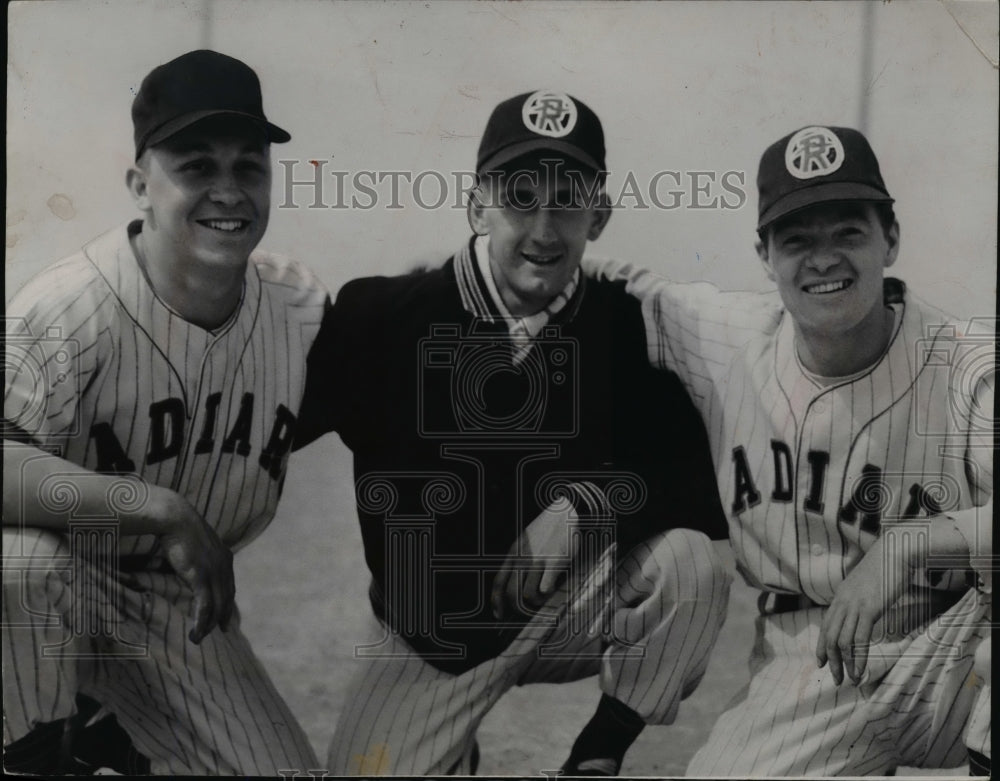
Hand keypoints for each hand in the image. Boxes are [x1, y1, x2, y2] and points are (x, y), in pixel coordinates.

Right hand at [153, 491, 234, 643]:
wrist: (175, 517)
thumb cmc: (178, 527)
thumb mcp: (194, 544)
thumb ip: (197, 556)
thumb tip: (190, 562)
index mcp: (224, 556)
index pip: (229, 585)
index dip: (228, 601)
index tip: (226, 614)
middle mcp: (224, 565)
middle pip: (226, 597)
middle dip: (223, 616)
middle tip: (222, 630)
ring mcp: (214, 571)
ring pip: (216, 606)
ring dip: (208, 625)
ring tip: (199, 638)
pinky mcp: (201, 576)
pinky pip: (204, 605)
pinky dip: (200, 621)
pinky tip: (195, 633)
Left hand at [492, 496, 579, 618]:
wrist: (565, 512)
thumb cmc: (547, 529)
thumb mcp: (525, 541)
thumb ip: (519, 559)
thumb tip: (516, 581)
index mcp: (514, 553)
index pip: (498, 582)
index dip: (496, 602)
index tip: (499, 615)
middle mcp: (522, 558)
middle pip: (511, 594)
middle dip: (519, 608)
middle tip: (530, 610)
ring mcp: (538, 560)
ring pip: (527, 595)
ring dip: (536, 603)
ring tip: (545, 597)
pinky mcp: (555, 562)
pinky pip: (545, 588)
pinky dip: (548, 594)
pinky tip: (554, 588)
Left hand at [816, 535, 910, 684]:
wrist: (896, 551)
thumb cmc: (886, 566)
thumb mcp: (867, 583)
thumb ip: (861, 597)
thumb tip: (863, 609)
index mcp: (841, 596)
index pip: (826, 625)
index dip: (822, 645)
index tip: (821, 662)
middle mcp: (842, 601)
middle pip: (829, 636)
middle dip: (832, 660)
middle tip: (835, 678)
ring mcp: (854, 605)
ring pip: (842, 641)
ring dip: (845, 664)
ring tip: (850, 680)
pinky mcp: (868, 609)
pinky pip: (860, 639)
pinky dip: (859, 658)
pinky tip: (860, 671)